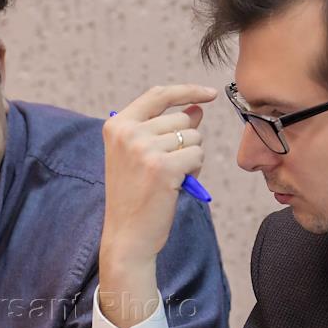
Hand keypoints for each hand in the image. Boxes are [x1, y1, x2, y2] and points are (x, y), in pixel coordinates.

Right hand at [99, 84, 217, 327]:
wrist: (127, 236)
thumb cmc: (135, 197)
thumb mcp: (140, 156)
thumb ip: (164, 129)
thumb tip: (198, 109)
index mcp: (117, 125)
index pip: (158, 94)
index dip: (188, 91)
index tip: (210, 94)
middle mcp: (128, 132)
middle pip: (182, 118)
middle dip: (187, 141)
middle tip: (169, 166)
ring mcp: (145, 148)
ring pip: (193, 138)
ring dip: (191, 158)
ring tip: (170, 178)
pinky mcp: (164, 167)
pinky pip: (197, 156)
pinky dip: (195, 171)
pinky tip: (177, 185)